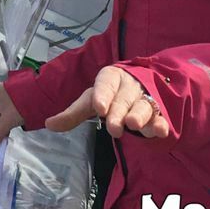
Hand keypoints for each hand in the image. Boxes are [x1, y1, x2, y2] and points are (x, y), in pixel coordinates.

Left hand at [45, 66, 169, 139]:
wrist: (141, 84)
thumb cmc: (109, 95)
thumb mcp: (90, 101)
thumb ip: (73, 114)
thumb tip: (49, 124)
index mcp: (110, 78)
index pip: (105, 84)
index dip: (102, 95)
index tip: (99, 107)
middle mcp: (129, 86)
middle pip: (122, 99)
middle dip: (118, 112)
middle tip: (113, 127)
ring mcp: (145, 99)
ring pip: (142, 106)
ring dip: (139, 115)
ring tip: (133, 124)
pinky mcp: (158, 114)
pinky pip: (160, 118)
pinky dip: (160, 124)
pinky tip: (159, 131)